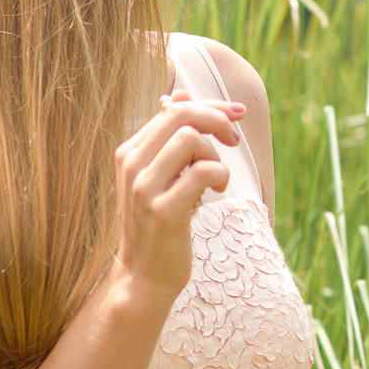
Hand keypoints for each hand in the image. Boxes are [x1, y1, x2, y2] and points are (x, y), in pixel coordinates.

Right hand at [112, 88, 244, 298]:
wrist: (144, 275)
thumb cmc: (158, 224)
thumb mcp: (160, 176)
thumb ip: (169, 137)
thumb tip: (180, 93)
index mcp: (130, 152)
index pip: (174, 109)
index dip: (211, 106)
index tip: (237, 115)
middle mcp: (132, 165)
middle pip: (182, 115)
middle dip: (218, 120)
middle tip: (235, 141)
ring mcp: (145, 188)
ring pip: (191, 140)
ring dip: (216, 155)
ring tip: (217, 179)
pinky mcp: (164, 212)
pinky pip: (202, 173)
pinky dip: (220, 176)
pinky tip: (217, 192)